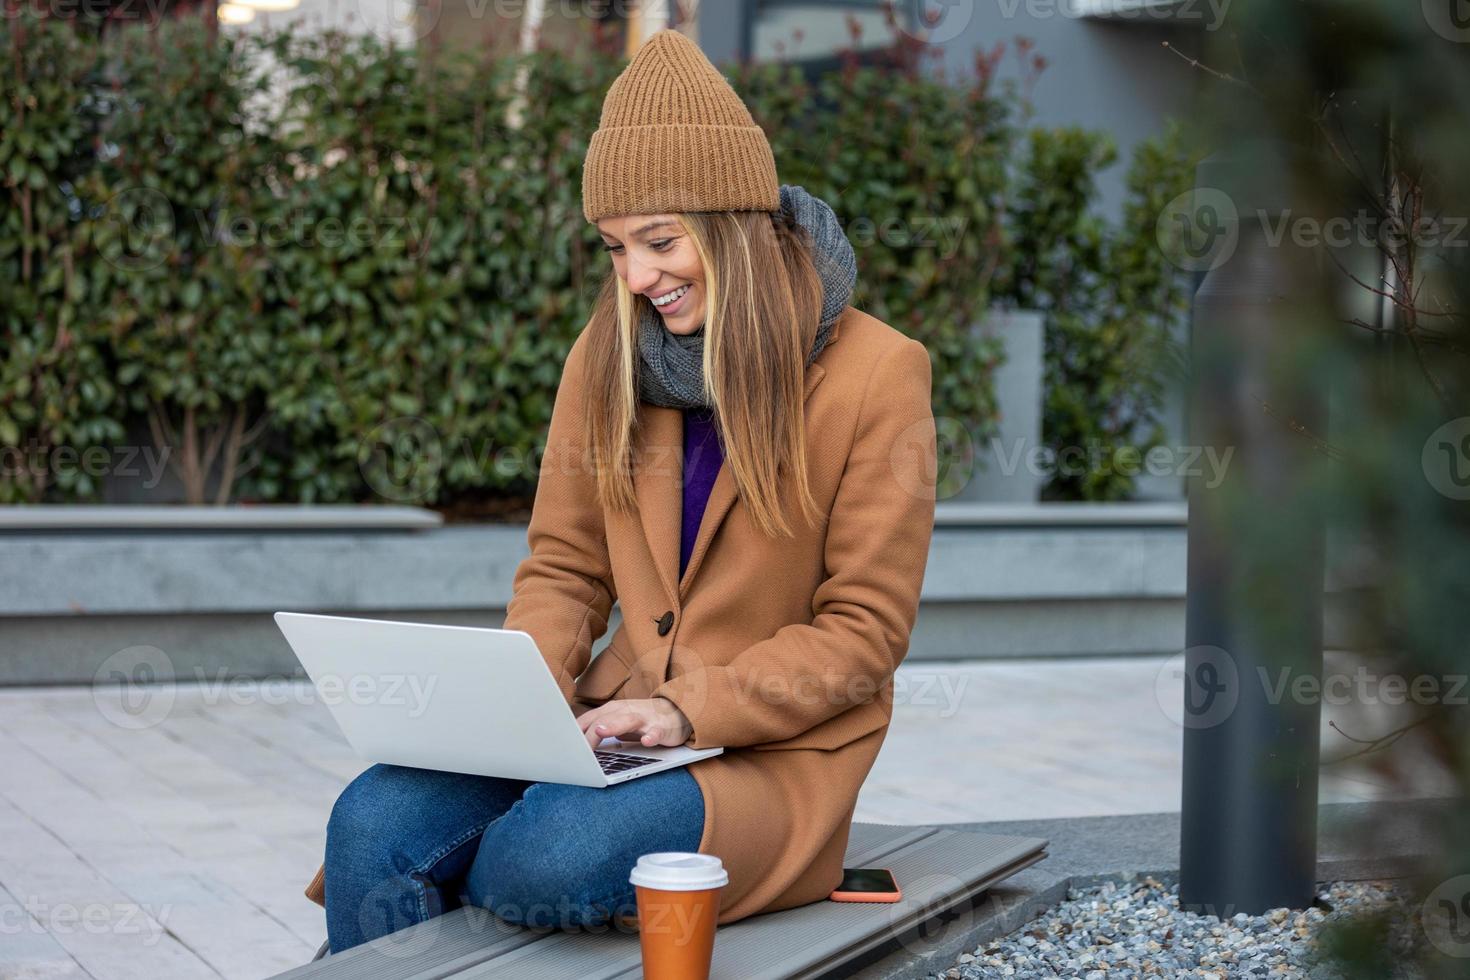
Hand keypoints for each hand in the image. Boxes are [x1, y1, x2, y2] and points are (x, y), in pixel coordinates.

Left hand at [576, 697, 691, 749]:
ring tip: (602, 731)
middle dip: (590, 731)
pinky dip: (652, 737)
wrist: (677, 712)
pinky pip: (657, 732)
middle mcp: (626, 711)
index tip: (562, 747)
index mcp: (611, 711)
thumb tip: (573, 744)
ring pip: (627, 720)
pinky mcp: (662, 727)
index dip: (574, 734)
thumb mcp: (617, 722)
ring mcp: (644, 718)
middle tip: (578, 746)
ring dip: (614, 726)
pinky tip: (648, 742)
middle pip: (604, 719)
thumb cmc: (642, 719)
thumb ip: (598, 729)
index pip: (588, 720)